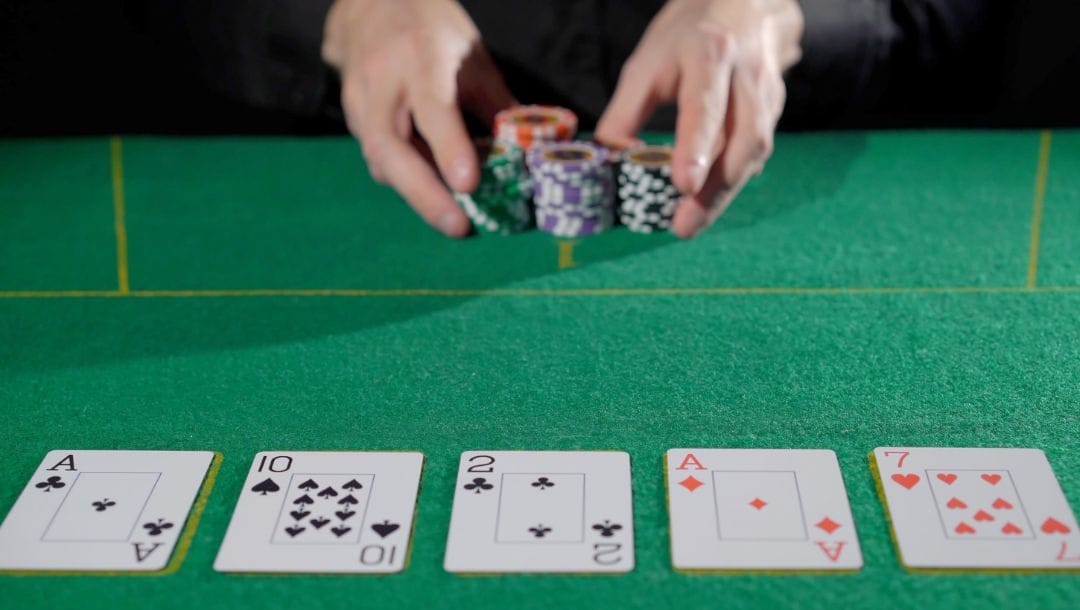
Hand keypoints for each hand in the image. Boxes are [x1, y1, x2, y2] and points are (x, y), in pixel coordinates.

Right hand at [322, 0, 514, 236]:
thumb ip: (495, 104)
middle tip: (458, 227)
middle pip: (392, 147)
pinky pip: (379, 159)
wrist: (370, 6)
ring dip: (417, 195)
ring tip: (453, 219)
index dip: (449, 149)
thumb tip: (527, 153)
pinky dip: (406, 180)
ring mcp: (359, 102)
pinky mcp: (352, 120)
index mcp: (420, 57)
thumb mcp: (471, 56)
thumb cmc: (432, 31)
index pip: (433, 108)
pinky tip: (430, 194)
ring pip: (382, 160)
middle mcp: (383, 80)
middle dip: (424, 194)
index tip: (468, 184)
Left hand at [596, 0, 802, 237]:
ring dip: (725, 193)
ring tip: (692, 223)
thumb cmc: (686, 38)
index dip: (696, 148)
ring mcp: (768, 92)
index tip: (683, 186)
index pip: (705, 106)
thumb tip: (613, 158)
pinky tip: (711, 200)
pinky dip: (734, 180)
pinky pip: (757, 151)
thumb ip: (626, 110)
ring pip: (755, 150)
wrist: (744, 4)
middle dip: (716, 189)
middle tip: (684, 226)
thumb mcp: (647, 62)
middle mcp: (746, 75)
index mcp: (710, 54)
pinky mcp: (775, 108)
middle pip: (743, 139)